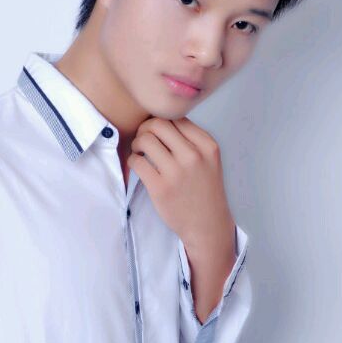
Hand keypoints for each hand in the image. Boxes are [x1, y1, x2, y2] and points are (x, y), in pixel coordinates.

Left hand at [127, 116, 234, 263]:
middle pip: (158, 124)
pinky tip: (139, 166)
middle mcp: (194, 156)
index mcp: (207, 146)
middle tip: (143, 140)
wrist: (207, 224)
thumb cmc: (203, 190)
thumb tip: (160, 120)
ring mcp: (177, 172)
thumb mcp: (208, 160)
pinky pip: (136, 161)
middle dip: (145, 128)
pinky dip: (133, 160)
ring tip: (140, 153)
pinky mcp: (160, 188)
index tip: (156, 132)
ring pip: (145, 140)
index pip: (176, 117)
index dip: (161, 121)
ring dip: (136, 143)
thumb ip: (190, 140)